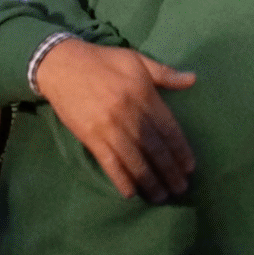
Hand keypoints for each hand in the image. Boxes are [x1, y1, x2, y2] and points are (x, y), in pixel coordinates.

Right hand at [36, 39, 195, 202]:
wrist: (60, 64)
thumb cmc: (101, 61)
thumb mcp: (135, 59)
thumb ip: (164, 72)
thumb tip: (193, 80)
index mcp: (143, 94)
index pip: (168, 128)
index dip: (181, 150)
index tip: (190, 167)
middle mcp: (129, 113)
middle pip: (155, 148)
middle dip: (170, 171)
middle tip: (181, 189)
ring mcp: (109, 127)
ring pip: (135, 160)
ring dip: (150, 181)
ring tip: (161, 196)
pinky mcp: (91, 137)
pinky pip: (110, 163)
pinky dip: (121, 179)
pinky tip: (131, 192)